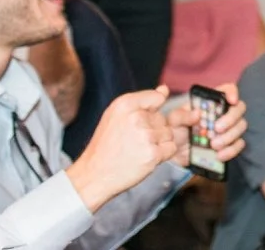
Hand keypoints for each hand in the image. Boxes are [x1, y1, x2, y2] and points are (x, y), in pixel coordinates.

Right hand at [66, 86, 177, 211]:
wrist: (93, 175)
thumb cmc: (106, 145)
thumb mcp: (116, 115)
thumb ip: (143, 101)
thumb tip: (164, 89)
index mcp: (125, 104)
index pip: (158, 97)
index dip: (152, 112)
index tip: (138, 123)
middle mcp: (136, 117)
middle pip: (163, 118)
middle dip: (153, 130)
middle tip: (133, 142)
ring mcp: (145, 136)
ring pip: (169, 134)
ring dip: (158, 143)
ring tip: (137, 150)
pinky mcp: (153, 153)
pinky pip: (171, 148)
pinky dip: (162, 155)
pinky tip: (144, 158)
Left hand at [166, 83, 247, 168]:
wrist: (174, 154)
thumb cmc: (175, 131)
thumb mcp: (173, 121)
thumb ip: (183, 116)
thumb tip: (198, 113)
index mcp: (211, 102)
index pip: (228, 89)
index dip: (232, 92)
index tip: (231, 101)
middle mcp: (223, 112)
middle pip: (239, 108)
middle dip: (231, 118)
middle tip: (217, 129)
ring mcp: (228, 128)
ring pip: (241, 126)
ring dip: (229, 136)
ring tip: (214, 145)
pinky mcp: (229, 144)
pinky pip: (239, 144)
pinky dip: (231, 150)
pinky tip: (219, 155)